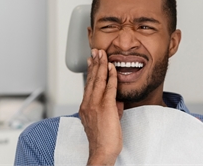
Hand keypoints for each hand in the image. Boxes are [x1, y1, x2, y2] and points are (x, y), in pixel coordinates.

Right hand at [79, 49, 123, 165]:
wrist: (101, 151)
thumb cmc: (102, 139)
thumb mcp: (104, 120)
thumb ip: (110, 108)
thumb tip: (117, 100)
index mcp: (86, 106)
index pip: (88, 84)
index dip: (90, 71)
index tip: (91, 61)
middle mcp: (88, 103)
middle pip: (91, 79)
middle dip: (94, 63)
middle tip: (95, 52)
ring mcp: (95, 104)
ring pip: (98, 80)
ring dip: (100, 65)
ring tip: (101, 54)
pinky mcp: (105, 107)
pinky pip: (109, 88)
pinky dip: (110, 76)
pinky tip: (111, 67)